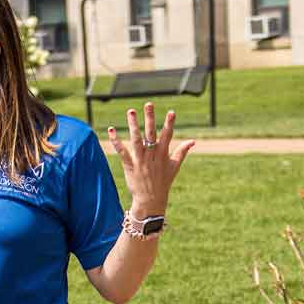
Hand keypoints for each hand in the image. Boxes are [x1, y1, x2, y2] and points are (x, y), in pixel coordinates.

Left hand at [107, 103, 194, 217]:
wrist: (151, 200)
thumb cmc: (164, 182)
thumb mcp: (175, 167)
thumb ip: (182, 152)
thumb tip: (193, 141)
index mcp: (163, 154)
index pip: (167, 136)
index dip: (169, 124)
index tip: (172, 112)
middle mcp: (152, 155)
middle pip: (151, 134)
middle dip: (150, 118)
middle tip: (148, 104)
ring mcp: (140, 160)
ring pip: (136, 140)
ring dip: (133, 125)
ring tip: (131, 111)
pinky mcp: (130, 165)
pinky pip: (122, 152)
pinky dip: (116, 141)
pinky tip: (111, 130)